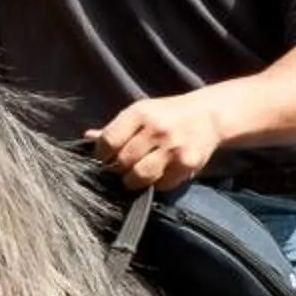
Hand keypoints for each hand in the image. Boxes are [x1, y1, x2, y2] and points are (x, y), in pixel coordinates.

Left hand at [87, 92, 224, 189]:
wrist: (208, 116)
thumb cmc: (168, 115)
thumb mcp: (141, 113)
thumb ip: (115, 128)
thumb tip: (87, 138)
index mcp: (140, 112)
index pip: (109, 140)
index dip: (101, 155)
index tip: (103, 159)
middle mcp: (157, 128)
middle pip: (123, 161)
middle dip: (118, 169)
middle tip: (121, 169)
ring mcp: (173, 147)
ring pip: (140, 176)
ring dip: (134, 180)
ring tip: (136, 176)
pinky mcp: (187, 163)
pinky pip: (162, 183)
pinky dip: (157, 183)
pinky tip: (160, 173)